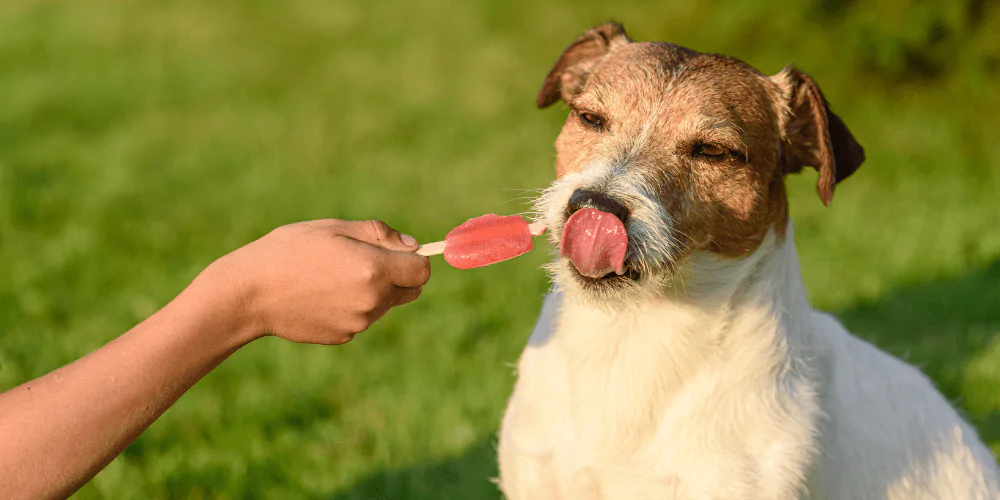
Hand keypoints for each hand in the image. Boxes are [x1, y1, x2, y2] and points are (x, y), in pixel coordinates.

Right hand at [208, 219, 430, 344]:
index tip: (398, 252)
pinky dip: (353, 307)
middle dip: (399, 276)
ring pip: (386, 305)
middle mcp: (373, 300)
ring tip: (334, 276)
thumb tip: (413, 246)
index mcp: (374, 270)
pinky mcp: (344, 336)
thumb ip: (379, 235)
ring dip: (375, 291)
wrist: (250, 294)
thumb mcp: (334, 228)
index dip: (415, 259)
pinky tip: (322, 295)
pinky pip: (362, 318)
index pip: (422, 270)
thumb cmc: (289, 250)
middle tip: (366, 261)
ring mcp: (359, 323)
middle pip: (411, 291)